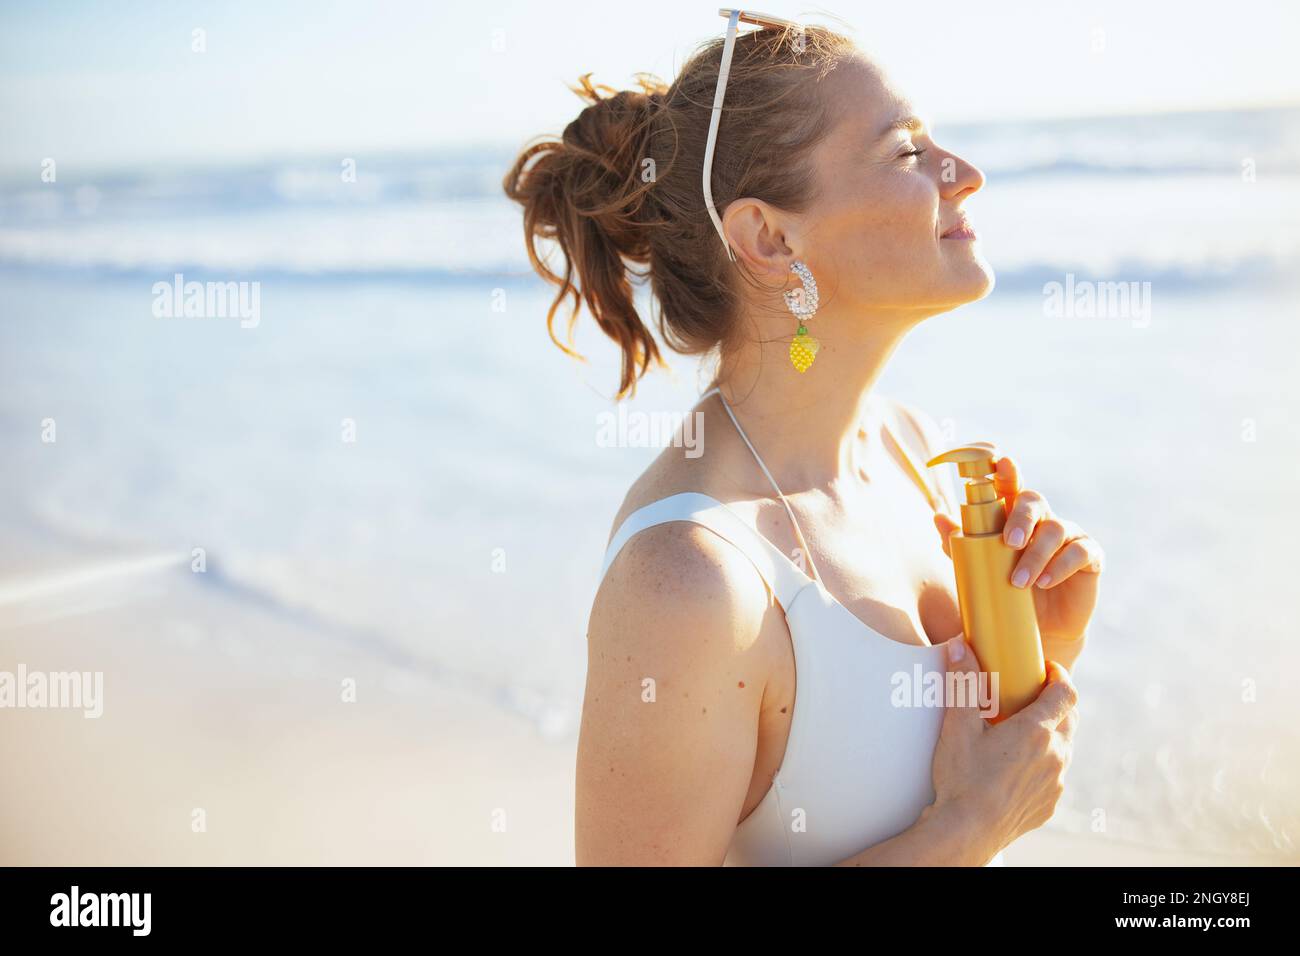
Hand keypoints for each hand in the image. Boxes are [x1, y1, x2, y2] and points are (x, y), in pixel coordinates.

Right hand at [924, 638, 1078, 863]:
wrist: (966, 831)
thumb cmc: (962, 778)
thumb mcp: (957, 726)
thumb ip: (963, 682)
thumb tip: (960, 644)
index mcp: (1037, 731)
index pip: (1066, 693)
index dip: (1059, 676)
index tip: (1045, 669)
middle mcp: (1056, 755)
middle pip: (1069, 718)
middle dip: (1054, 703)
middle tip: (1027, 697)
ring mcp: (1056, 782)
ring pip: (1063, 748)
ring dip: (1048, 735)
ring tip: (1018, 733)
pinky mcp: (1050, 803)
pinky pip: (1054, 776)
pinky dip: (1042, 764)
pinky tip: (1015, 767)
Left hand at [933, 455, 1102, 647]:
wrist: (1039, 632)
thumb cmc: (1007, 595)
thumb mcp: (981, 571)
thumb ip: (961, 545)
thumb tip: (939, 518)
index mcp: (1015, 518)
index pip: (1010, 488)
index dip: (1007, 473)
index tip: (1001, 462)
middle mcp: (1042, 520)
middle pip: (1034, 501)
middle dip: (1021, 517)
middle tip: (1009, 543)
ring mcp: (1069, 536)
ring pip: (1055, 530)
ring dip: (1035, 555)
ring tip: (1019, 582)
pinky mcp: (1090, 557)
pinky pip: (1080, 552)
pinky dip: (1060, 565)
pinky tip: (1045, 581)